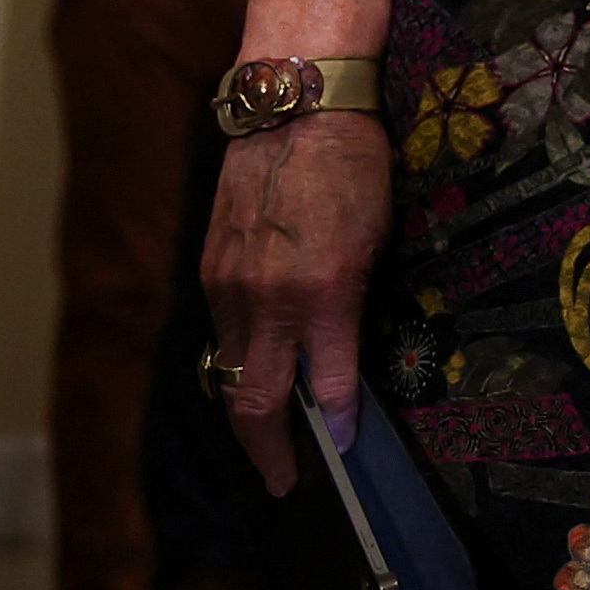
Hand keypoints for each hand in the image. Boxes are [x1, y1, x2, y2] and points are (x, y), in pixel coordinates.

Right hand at [204, 114, 393, 496]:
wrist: (298, 104)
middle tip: (285, 485)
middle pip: (255, 402)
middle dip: (270, 452)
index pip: (323, 386)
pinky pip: (222, 334)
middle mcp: (266, 299)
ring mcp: (229, 286)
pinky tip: (258, 375)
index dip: (334, 427)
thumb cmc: (357, 164)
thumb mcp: (379, 237)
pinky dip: (239, 363)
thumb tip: (348, 357)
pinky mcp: (210, 270)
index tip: (343, 452)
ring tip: (271, 445)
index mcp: (320, 293)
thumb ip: (358, 304)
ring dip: (249, 414)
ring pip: (232, 373)